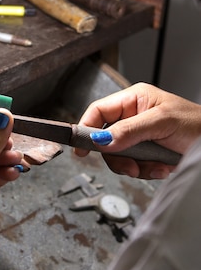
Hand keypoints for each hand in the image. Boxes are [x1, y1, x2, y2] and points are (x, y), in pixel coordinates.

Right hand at [75, 82, 200, 178]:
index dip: (85, 128)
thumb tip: (101, 139)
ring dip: (135, 166)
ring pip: (119, 154)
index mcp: (134, 99)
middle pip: (105, 138)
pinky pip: (134, 164)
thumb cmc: (199, 125)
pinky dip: (147, 170)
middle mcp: (133, 116)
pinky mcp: (147, 151)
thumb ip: (129, 130)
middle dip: (117, 156)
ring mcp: (139, 135)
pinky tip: (162, 168)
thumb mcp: (161, 123)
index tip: (80, 148)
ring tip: (153, 168)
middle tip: (130, 167)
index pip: (98, 111)